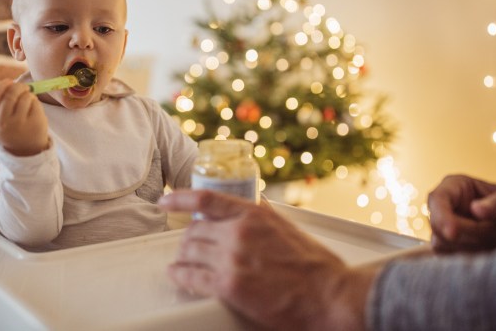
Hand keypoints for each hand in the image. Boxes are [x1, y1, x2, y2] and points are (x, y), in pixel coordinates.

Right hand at [0, 79, 48, 155]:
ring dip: (28, 94)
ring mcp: (19, 123)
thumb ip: (0, 102)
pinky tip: (34, 108)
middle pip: (11, 94)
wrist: (25, 149)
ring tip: (29, 101)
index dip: (3, 85)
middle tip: (24, 87)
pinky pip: (35, 103)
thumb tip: (10, 82)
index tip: (9, 81)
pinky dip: (36, 101)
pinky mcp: (34, 122)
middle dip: (19, 87)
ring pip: (25, 97)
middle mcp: (3, 122)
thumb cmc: (12, 128)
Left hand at [159, 190, 373, 330]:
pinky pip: (192, 277)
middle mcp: (239, 233)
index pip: (207, 200)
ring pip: (190, 252)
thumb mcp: (288, 228)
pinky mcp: (229, 286)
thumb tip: (254, 205)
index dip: (181, 199)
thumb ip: (265, 216)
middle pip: (195, 230)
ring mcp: (232, 259)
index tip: (166, 201)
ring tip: (182, 262)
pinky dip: (180, 275)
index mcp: (254, 215)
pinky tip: (177, 275)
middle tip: (188, 246)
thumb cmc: (316, 266)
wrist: (329, 296)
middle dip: (188, 239)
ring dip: (183, 257)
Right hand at [428, 174, 495, 252]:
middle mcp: (443, 205)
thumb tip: (475, 209)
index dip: (441, 217)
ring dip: (469, 247)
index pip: (437, 199)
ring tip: (494, 239)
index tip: (452, 234)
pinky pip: (446, 255)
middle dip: (466, 234)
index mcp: (454, 186)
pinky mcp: (446, 243)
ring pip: (441, 243)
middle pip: (438, 225)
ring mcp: (443, 224)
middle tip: (495, 231)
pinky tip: (484, 250)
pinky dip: (466, 256)